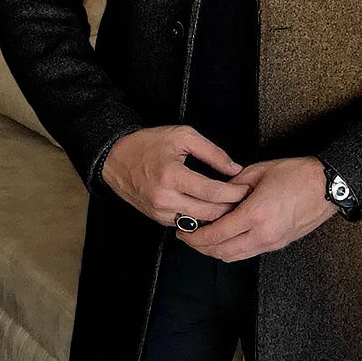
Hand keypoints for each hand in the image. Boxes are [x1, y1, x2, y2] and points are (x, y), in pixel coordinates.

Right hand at [101, 124, 249, 225]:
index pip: (211, 192)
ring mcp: (160, 212)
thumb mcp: (182, 136)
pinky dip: (201, 218)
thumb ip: (212, 152)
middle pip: (208, 212)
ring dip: (217, 216)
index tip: (245, 190)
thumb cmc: (148, 144)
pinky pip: (186, 223)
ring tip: (230, 205)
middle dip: (230, 208)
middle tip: (243, 199)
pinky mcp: (158, 219)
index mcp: (172, 176)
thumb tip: (234, 168)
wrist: (116, 158)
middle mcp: (165, 198)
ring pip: (199, 223)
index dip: (233, 193)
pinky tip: (210, 208)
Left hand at [176, 155, 338, 261]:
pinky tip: (225, 238)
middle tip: (188, 235)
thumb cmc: (297, 175)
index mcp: (255, 214)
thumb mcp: (258, 172)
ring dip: (215, 250)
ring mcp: (272, 242)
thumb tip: (216, 194)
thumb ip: (233, 185)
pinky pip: (248, 253)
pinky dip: (232, 249)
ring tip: (204, 238)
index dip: (194, 235)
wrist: (327, 186)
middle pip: (221, 251)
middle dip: (199, 246)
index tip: (184, 230)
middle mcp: (263, 234)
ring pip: (234, 256)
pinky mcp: (278, 244)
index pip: (215, 234)